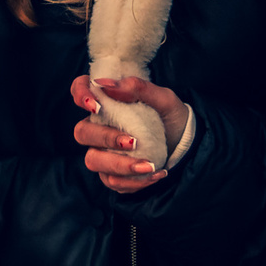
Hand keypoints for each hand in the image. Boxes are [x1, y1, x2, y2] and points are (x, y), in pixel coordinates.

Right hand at [71, 75, 187, 194]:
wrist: (185, 144)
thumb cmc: (170, 117)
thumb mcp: (164, 100)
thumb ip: (138, 88)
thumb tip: (107, 84)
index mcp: (108, 102)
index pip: (80, 90)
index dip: (80, 95)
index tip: (95, 105)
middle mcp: (99, 126)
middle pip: (82, 132)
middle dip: (105, 138)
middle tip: (133, 142)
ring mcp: (103, 152)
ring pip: (93, 160)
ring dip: (120, 165)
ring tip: (148, 165)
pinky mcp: (113, 174)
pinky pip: (112, 181)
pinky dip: (134, 180)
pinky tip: (155, 173)